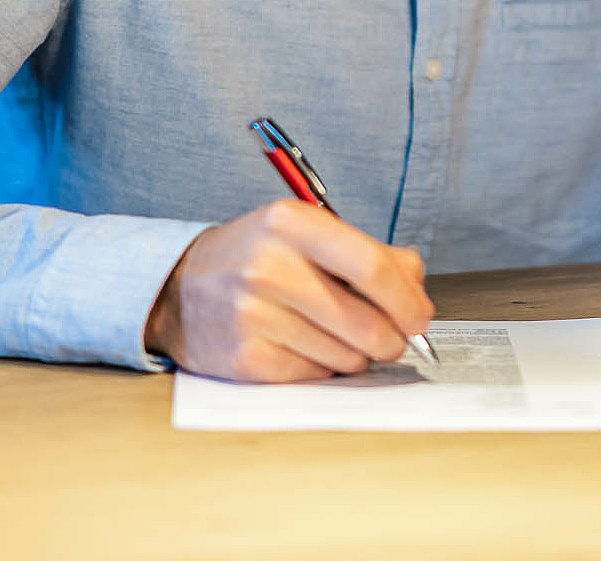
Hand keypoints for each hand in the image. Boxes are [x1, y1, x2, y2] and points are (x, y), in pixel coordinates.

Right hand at [143, 199, 433, 381]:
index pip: (371, 265)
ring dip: (357, 356)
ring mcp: (253, 315)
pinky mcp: (244, 359)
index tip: (421, 318)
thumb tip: (417, 293)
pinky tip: (308, 349)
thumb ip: (370, 253)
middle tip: (392, 339)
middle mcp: (270, 266)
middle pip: (365, 321)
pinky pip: (316, 377)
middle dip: (392, 338)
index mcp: (293, 222)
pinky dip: (325, 370)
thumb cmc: (261, 257)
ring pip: (346, 356)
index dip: (407, 299)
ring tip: (338, 336)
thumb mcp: (309, 233)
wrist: (179, 289)